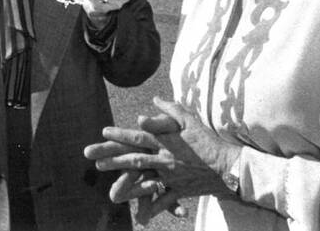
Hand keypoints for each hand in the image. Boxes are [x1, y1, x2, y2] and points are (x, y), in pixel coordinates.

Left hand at [84, 96, 241, 220]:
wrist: (226, 166)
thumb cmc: (207, 141)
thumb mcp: (189, 120)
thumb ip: (169, 109)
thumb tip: (153, 100)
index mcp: (165, 141)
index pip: (138, 137)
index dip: (121, 134)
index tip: (104, 131)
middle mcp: (164, 159)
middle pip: (134, 158)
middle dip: (112, 158)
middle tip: (92, 158)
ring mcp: (170, 176)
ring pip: (144, 180)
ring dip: (125, 184)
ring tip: (109, 188)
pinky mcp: (179, 189)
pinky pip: (164, 201)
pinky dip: (153, 209)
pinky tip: (141, 218)